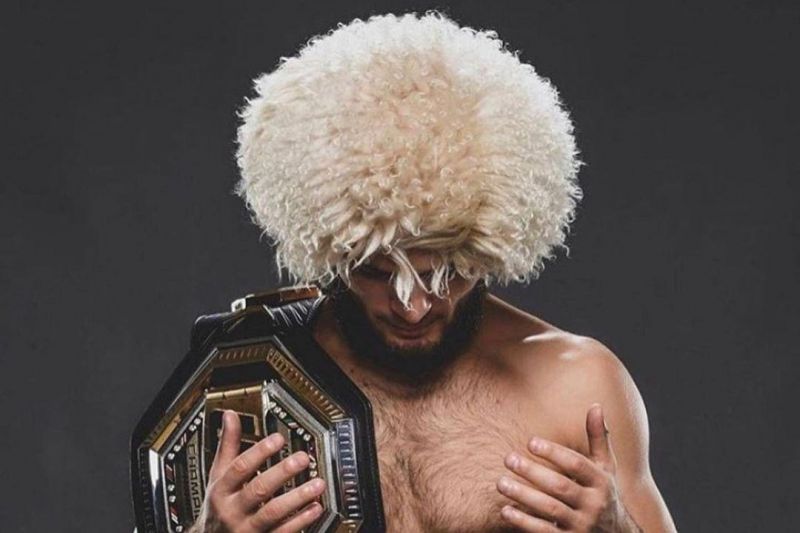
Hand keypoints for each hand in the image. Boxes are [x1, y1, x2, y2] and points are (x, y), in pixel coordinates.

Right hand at [192, 410, 325, 532]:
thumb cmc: (219, 505)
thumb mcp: (218, 475)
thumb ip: (228, 445)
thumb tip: (230, 415)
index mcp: (222, 489)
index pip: (240, 468)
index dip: (259, 452)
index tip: (278, 439)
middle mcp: (233, 509)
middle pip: (258, 489)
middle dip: (282, 473)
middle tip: (303, 459)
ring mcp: (247, 528)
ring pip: (273, 513)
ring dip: (297, 498)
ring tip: (317, 484)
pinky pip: (283, 531)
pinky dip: (301, 520)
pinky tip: (316, 507)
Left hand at [496, 403, 637, 531]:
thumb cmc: (603, 494)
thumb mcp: (605, 468)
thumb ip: (598, 439)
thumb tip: (596, 405)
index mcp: (601, 482)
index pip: (577, 465)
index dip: (554, 453)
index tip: (530, 442)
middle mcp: (593, 505)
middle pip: (561, 487)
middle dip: (533, 472)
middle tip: (508, 459)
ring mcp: (581, 525)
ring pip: (550, 510)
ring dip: (524, 496)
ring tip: (500, 483)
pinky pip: (545, 532)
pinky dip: (524, 522)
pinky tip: (506, 510)